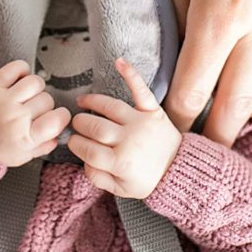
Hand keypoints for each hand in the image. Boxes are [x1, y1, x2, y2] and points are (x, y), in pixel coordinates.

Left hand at [0, 60, 70, 166]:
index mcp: (26, 138)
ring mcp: (4, 100)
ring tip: (26, 95)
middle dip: (44, 105)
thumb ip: (44, 146)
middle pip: (47, 100)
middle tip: (33, 110)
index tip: (57, 116)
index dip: (62, 116)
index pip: (57, 119)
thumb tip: (60, 132)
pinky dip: (21, 70)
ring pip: (35, 82)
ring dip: (34, 88)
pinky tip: (19, 80)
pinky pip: (16, 68)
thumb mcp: (23, 156)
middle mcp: (16, 118)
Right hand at [69, 59, 181, 198]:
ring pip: (109, 107)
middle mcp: (129, 140)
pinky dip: (130, 74)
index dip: (76, 145)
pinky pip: (140, 90)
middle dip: (80, 124)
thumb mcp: (121, 189)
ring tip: (82, 102)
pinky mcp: (152, 110)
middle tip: (76, 124)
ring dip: (92, 102)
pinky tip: (118, 62)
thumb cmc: (148, 179)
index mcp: (120, 162)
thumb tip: (84, 160)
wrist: (179, 171)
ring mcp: (140, 122)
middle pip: (95, 127)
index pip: (88, 150)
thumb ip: (98, 178)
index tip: (72, 141)